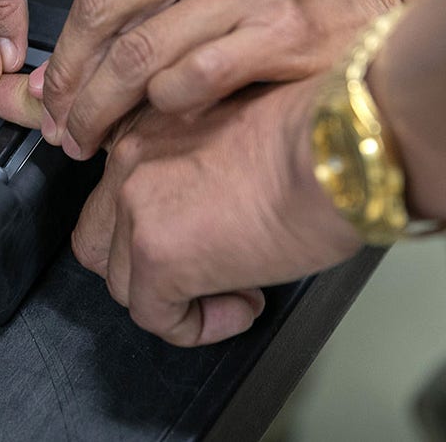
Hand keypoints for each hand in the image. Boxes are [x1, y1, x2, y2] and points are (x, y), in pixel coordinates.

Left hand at [41, 0, 402, 158]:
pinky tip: (160, 126)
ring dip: (104, 108)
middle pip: (106, 16)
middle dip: (70, 82)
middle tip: (61, 125)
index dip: (65, 50)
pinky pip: (190, 78)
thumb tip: (66, 68)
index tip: (49, 92)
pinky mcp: (280, 27)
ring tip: (91, 138)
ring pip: (139, 53)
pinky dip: (164, 108)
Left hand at [72, 80, 363, 346]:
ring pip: (124, 283)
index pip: (115, 189)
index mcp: (149, 119)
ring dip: (175, 298)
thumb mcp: (244, 127)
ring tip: (237, 286)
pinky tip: (244, 305)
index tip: (199, 237)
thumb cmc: (323, 131)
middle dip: (145, 268)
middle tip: (204, 273)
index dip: (153, 225)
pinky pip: (156, 318)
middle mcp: (129, 156)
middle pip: (100, 239)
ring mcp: (135, 205)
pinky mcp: (157, 253)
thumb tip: (213, 208)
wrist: (345, 147)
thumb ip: (207, 161)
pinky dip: (196, 326)